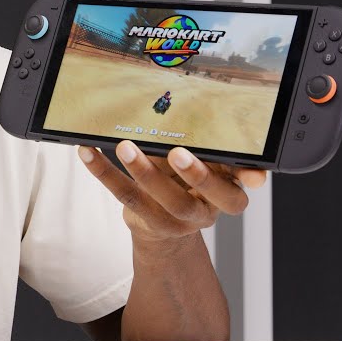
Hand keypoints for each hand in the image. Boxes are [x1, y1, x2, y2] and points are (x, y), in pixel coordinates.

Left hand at [78, 140, 266, 243]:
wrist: (165, 228)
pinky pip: (124, 196)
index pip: (240, 190)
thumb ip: (208, 150)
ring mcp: (175, 220)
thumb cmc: (187, 184)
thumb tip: (193, 111)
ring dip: (142, 172)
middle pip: (206, 198)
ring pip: (162, 200)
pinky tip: (89, 153)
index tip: (253, 176)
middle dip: (194, 175)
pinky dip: (104, 173)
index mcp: (226, 193)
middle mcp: (204, 210)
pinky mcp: (147, 221)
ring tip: (125, 147)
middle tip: (177, 152)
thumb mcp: (204, 168)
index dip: (248, 182)